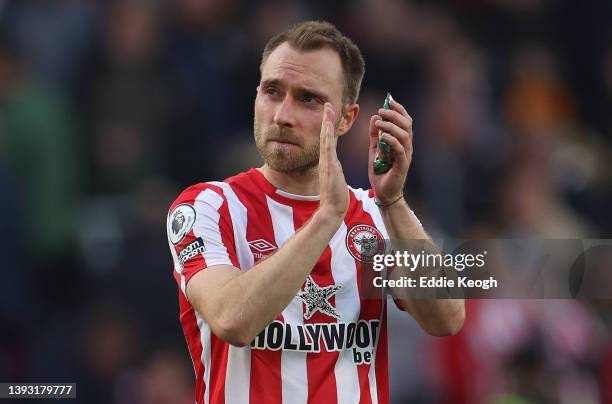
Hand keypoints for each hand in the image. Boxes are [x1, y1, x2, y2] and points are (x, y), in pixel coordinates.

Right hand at [318, 102, 348, 219]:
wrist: (331, 209)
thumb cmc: (335, 197)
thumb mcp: (335, 179)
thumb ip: (334, 172)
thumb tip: (334, 168)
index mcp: (328, 162)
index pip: (328, 141)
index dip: (328, 127)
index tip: (329, 114)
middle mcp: (326, 159)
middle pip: (325, 135)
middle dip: (326, 119)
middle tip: (327, 104)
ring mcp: (326, 162)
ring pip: (326, 138)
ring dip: (326, 122)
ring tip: (328, 108)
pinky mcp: (329, 165)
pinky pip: (328, 146)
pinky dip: (327, 135)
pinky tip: (327, 124)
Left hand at [368, 98, 413, 203]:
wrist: (383, 193)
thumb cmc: (380, 172)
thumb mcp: (374, 150)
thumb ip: (374, 135)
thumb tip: (374, 117)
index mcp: (402, 141)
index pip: (405, 121)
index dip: (399, 109)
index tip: (389, 100)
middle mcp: (407, 147)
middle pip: (407, 125)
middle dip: (395, 114)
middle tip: (382, 110)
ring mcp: (406, 156)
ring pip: (405, 135)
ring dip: (392, 126)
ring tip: (379, 122)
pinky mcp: (402, 165)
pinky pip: (400, 149)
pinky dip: (392, 140)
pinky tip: (384, 136)